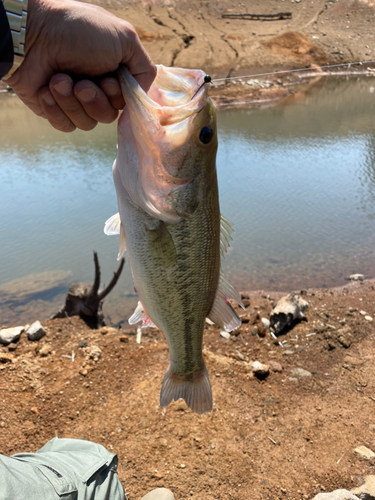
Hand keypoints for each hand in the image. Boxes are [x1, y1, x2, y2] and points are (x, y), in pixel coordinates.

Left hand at [6, 0, 155, 131]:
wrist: (31, 34)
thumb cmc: (78, 30)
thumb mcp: (125, 38)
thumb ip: (145, 68)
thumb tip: (143, 94)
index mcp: (114, 71)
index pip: (127, 102)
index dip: (118, 96)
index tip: (108, 79)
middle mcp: (96, 87)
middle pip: (108, 116)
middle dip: (95, 100)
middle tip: (81, 82)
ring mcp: (74, 100)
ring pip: (88, 123)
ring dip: (72, 101)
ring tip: (59, 80)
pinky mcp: (54, 110)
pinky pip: (66, 126)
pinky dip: (57, 109)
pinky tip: (47, 88)